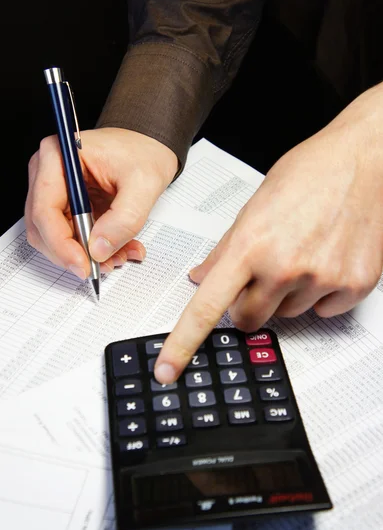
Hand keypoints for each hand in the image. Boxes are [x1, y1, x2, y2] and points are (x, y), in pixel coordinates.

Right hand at [25, 128, 177, 276]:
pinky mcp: (67, 206)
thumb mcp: (144, 184)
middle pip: (43, 229)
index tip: (84, 265)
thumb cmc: (143, 152)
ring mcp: (55, 192)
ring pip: (56, 238)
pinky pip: (72, 237)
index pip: (44, 210)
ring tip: (118, 255)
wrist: (149, 145)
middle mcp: (48, 174)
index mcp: (58, 157)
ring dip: (85, 255)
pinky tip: (118, 249)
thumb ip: (124, 218)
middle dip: (73, 254)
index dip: (61, 244)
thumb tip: (99, 249)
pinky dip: (94, 249)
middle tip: (102, 266)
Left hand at [154, 85, 382, 383]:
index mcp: (252, 246)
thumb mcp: (253, 208)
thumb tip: (202, 279)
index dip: (182, 343)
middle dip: (248, 304)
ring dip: (287, 294)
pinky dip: (320, 293)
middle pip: (249, 320)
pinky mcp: (354, 286)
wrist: (362, 160)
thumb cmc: (308, 174)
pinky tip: (326, 260)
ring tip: (302, 253)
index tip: (168, 370)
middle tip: (261, 274)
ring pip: (288, 314)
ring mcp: (323, 280)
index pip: (207, 307)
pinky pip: (323, 311)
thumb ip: (225, 250)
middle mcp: (286, 267)